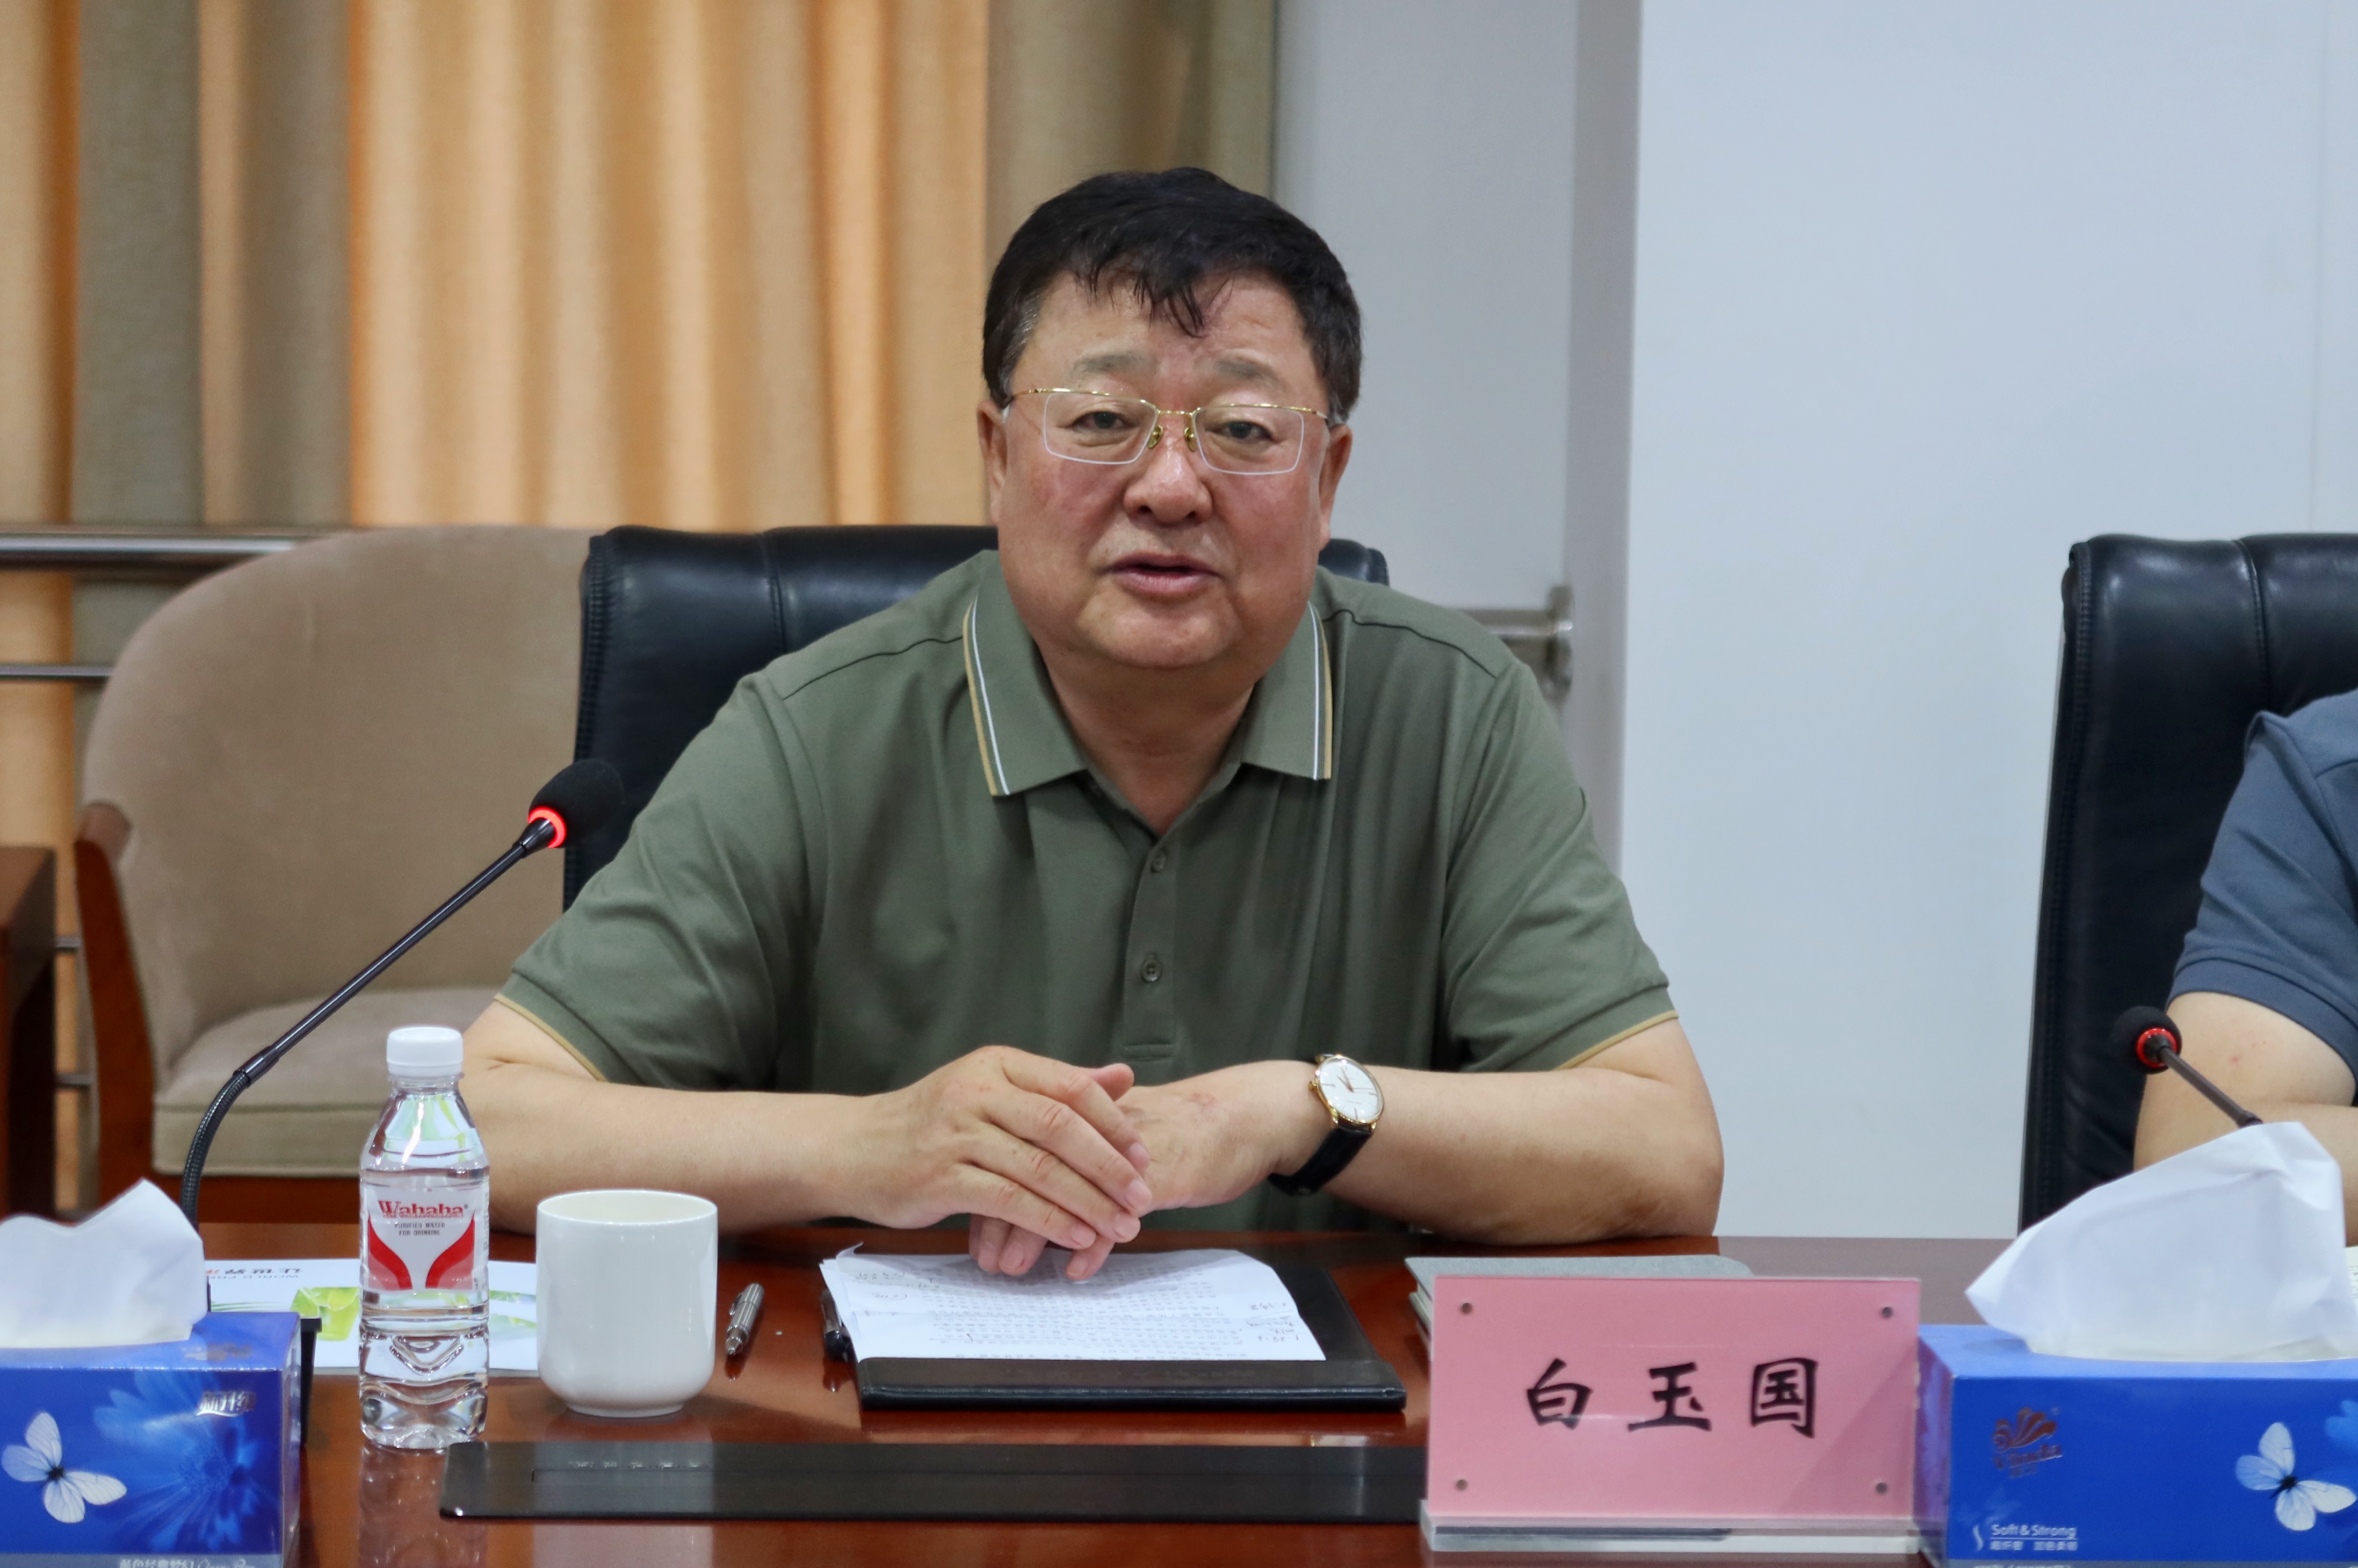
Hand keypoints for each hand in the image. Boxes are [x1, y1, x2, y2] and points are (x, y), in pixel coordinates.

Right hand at [843, 1047, 1152, 1251]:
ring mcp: (957, 1133)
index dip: (1115, 1123)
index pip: (1071, 1086)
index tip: (1144, 1156)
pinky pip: (1009, 1200)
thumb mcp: (992, 1088)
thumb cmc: (932, 1122)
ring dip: (1088, 1201)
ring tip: (1119, 1225)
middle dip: (1109, 1166)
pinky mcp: (941, 1176)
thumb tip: (1122, 1075)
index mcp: (997, 1064)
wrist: (854, 1148)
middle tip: (1142, 1197)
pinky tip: (1076, 1236)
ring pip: (1039, 1167)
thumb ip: (1056, 1085)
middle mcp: (978, 1091)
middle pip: (1061, 1125)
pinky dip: (1049, 1221)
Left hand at [969, 1060, 1326, 1278]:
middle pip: (1029, 1169)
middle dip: (1002, 1217)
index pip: (1017, 1145)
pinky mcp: (1156, 1174)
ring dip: (1034, 1235)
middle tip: (985, 1259)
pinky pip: (1113, 1214)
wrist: (1237, 1116)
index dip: (989, 1184)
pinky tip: (1074, 1269)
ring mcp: (1122, 1150)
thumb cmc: (1171, 1131)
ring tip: (1012, 1269)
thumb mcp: (1114, 1136)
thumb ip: (1068, 1155)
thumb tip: (1020, 1186)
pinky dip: (1090, 1244)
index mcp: (1079, 1112)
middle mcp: (1093, 1127)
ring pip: (1064, 1193)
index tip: (967, 1222)